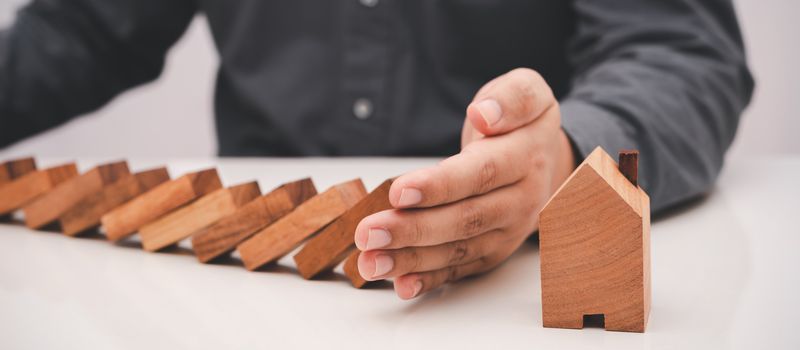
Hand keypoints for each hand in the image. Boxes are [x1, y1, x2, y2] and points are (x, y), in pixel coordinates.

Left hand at [355, 68, 575, 298]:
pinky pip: (460, 269)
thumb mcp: (526, 91)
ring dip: (411, 260)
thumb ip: (511, 97)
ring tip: (370, 263)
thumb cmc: (519, 125)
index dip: (439, 186)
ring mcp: (505, 232)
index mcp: (524, 159)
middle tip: (369, 232)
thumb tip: (485, 115)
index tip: (399, 191)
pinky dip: (429, 280)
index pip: (480, 174)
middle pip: (464, 219)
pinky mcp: (490, 251)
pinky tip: (401, 286)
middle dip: (413, 230)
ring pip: (458, 250)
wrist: (544, 161)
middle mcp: (518, 201)